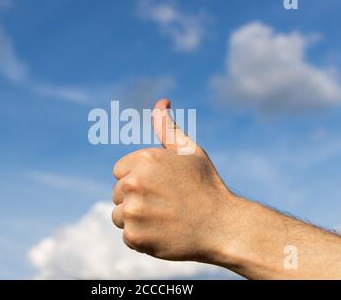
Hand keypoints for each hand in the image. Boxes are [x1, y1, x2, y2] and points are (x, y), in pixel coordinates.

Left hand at [111, 99, 238, 261]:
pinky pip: (128, 236)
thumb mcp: (189, 151)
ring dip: (136, 220)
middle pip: (117, 193)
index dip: (139, 179)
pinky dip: (143, 238)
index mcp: (143, 159)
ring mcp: (133, 211)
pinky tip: (164, 233)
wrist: (223, 225)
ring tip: (164, 219)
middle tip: (165, 204)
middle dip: (135, 198)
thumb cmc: (206, 186)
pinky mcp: (135, 236)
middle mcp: (133, 183)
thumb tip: (161, 101)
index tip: (159, 186)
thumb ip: (168, 128)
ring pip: (119, 216)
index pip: (119, 171)